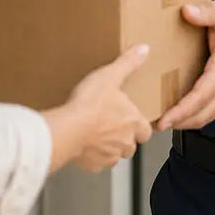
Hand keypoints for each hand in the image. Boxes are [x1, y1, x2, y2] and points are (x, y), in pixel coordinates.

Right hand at [68, 45, 153, 171]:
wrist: (68, 129)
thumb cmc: (90, 105)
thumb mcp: (111, 75)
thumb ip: (128, 63)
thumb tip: (144, 50)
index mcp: (133, 122)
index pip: (145, 131)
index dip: (140, 126)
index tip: (133, 120)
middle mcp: (124, 142)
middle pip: (130, 145)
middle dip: (123, 138)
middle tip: (111, 125)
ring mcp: (108, 155)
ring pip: (114, 155)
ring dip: (108, 147)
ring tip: (95, 133)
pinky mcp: (91, 164)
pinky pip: (95, 163)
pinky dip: (91, 156)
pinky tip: (81, 143)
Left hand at [157, 1, 214, 130]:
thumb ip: (206, 12)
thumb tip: (186, 11)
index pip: (202, 95)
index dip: (182, 110)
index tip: (165, 119)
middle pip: (201, 114)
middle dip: (176, 123)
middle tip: (150, 124)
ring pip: (205, 118)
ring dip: (183, 124)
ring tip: (160, 122)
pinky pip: (209, 114)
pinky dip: (192, 119)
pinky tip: (177, 116)